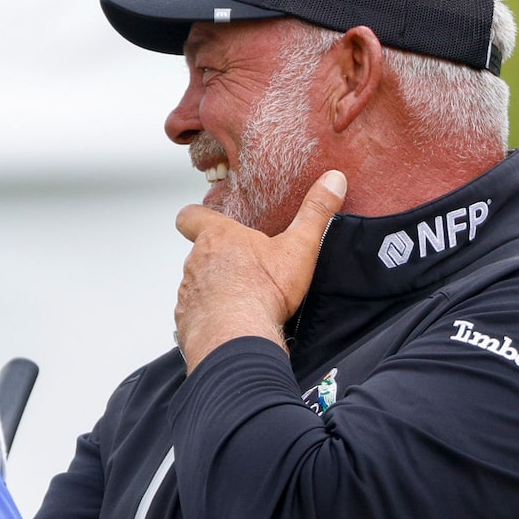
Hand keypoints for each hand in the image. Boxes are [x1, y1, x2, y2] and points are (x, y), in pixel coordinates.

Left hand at [173, 171, 346, 368]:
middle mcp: (196, 262)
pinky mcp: (186, 321)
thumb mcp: (299, 246)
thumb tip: (332, 181)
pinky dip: (210, 316)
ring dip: (214, 289)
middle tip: (245, 266)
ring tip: (242, 298)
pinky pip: (196, 314)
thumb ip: (316, 212)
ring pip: (197, 285)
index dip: (196, 216)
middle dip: (218, 258)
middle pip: (199, 253)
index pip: (191, 216)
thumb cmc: (264, 291)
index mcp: (218, 237)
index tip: (204, 218)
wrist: (238, 337)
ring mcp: (188, 293)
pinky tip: (232, 322)